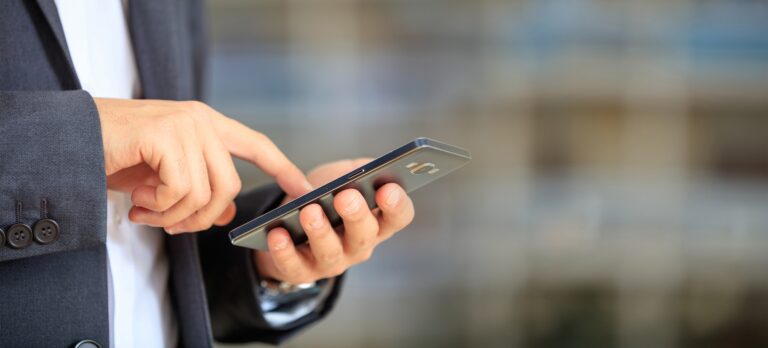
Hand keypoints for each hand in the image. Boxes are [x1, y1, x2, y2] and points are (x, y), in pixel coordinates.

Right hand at [96, 98, 311, 232]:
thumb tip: (228, 213)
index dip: (282, 168)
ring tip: (146, 212)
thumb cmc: (114, 156)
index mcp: (206, 124)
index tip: (303, 190)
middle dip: (203, 217)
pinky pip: (181, 190)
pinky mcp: (167, 135)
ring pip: (207, 192)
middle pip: (231, 186)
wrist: (69, 140)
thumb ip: (199, 190)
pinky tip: (137, 201)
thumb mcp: (164, 179)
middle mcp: (201, 120)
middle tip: (168, 225)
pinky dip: (159, 208)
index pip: (256, 145)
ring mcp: (186, 124)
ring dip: (175, 216)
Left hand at [254, 158, 415, 283]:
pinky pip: (293, 265)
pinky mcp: (301, 272)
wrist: (289, 223)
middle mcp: (359, 245)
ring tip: (309, 211)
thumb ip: (358, 169)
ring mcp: (331, 262)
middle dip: (356, 216)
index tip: (387, 189)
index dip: (397, 205)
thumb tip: (365, 168)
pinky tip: (278, 233)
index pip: (398, 217)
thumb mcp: (342, 176)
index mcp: (376, 220)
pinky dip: (284, 251)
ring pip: (330, 252)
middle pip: (365, 235)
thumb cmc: (324, 197)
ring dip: (320, 232)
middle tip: (346, 197)